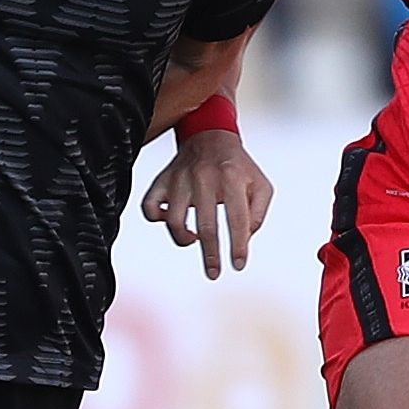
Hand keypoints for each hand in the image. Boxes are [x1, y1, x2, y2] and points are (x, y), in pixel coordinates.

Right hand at [138, 129, 272, 278]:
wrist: (210, 135)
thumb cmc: (238, 167)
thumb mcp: (260, 185)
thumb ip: (258, 213)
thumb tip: (245, 239)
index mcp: (232, 178)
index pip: (237, 218)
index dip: (238, 246)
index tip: (238, 265)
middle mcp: (204, 178)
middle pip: (206, 225)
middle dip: (211, 255)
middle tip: (214, 273)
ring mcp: (180, 178)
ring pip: (173, 219)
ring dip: (183, 238)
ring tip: (193, 240)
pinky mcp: (163, 180)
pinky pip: (149, 205)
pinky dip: (155, 218)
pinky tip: (168, 220)